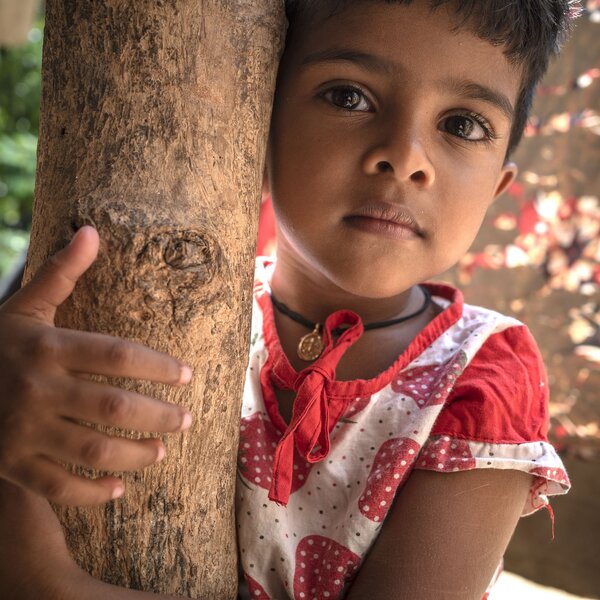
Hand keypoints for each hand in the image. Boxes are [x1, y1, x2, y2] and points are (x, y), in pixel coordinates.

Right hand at [0, 226, 193, 505]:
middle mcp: (38, 388)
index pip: (117, 355)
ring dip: (135, 454)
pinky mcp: (10, 462)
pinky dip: (89, 492)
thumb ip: (60, 272)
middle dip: (158, 415)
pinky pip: (55, 486)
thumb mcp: (25, 306)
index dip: (158, 366)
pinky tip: (118, 490)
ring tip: (163, 451)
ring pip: (91, 449)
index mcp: (47, 347)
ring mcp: (23, 430)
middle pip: (113, 405)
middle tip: (186, 419)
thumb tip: (91, 230)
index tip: (188, 375)